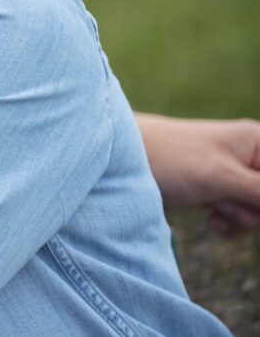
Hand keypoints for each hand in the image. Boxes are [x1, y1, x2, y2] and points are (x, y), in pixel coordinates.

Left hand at [136, 113, 259, 236]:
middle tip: (227, 204)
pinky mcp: (214, 188)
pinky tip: (212, 222)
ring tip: (215, 212)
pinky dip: (230, 223)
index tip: (239, 200)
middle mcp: (248, 154)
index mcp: (258, 141)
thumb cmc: (170, 159)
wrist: (119, 160)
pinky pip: (239, 214)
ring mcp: (231, 172)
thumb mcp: (225, 179)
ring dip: (241, 219)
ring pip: (257, 210)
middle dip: (255, 211)